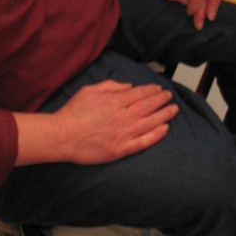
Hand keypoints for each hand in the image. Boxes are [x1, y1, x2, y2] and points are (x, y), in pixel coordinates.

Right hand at [14, 81, 176, 164]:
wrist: (62, 136)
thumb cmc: (73, 113)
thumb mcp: (89, 90)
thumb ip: (110, 86)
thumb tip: (128, 86)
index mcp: (114, 101)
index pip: (139, 94)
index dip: (151, 91)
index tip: (159, 90)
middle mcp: (122, 116)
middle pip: (148, 106)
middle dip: (161, 100)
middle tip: (169, 97)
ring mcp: (123, 133)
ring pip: (150, 122)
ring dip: (164, 115)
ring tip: (173, 110)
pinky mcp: (121, 149)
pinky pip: (143, 141)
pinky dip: (156, 135)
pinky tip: (165, 129)